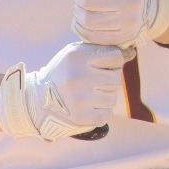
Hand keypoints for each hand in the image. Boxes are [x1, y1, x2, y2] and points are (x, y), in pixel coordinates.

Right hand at [0, 43, 125, 141]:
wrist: (38, 101)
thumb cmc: (62, 73)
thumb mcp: (74, 54)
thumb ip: (98, 50)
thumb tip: (130, 53)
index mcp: (78, 57)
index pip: (116, 57)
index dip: (112, 62)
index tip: (103, 66)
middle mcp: (80, 77)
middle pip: (116, 79)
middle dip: (109, 80)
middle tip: (95, 82)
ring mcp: (81, 99)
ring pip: (112, 98)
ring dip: (105, 97)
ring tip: (90, 94)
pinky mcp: (82, 117)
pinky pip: (106, 114)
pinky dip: (101, 111)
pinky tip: (88, 106)